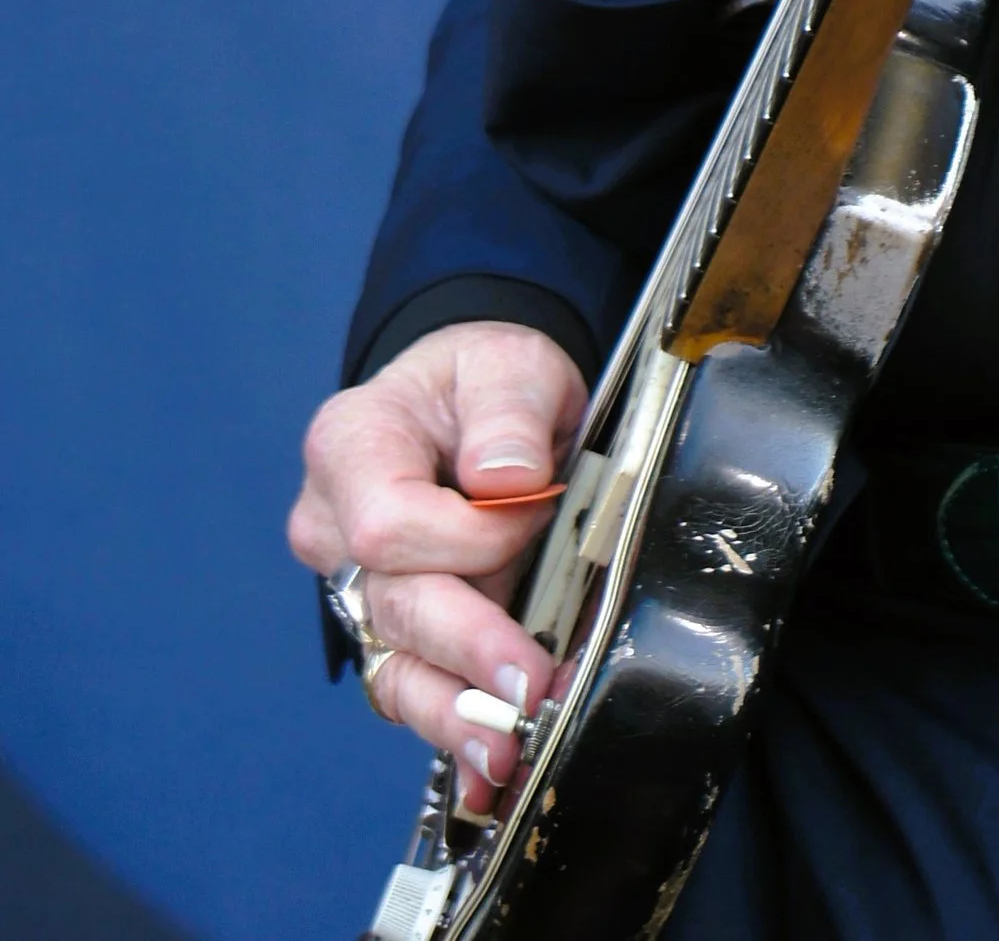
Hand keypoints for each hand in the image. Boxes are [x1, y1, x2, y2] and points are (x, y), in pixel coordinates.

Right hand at [289, 321, 582, 805]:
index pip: (386, 522)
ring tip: (505, 753)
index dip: (464, 536)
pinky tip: (487, 767)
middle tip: (526, 689)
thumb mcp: (506, 363)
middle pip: (391, 603)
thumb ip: (506, 411)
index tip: (531, 515)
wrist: (477, 396)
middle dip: (465, 650)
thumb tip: (506, 479)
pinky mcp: (392, 626)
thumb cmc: (484, 378)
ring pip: (395, 662)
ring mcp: (358, 585)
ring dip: (454, 712)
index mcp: (351, 446)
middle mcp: (335, 525)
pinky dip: (452, 725)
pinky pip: (412, 683)